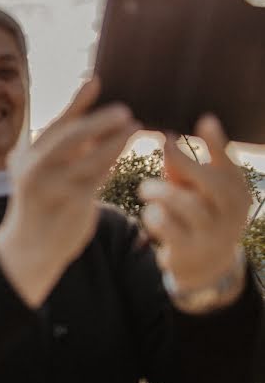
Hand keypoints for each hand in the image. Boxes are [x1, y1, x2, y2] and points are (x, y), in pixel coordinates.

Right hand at [0, 78, 139, 306]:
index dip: (77, 102)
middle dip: (99, 120)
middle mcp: (35, 168)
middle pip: (71, 136)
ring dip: (115, 140)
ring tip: (134, 127)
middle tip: (124, 110)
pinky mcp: (71, 203)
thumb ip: (56, 147)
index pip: (56, 124)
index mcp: (26, 156)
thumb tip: (84, 115)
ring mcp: (53, 186)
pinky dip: (113, 164)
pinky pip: (98, 178)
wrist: (29, 247)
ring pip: (90, 156)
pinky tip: (124, 155)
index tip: (96, 81)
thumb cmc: (39, 203)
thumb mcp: (36, 172)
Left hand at [138, 115, 250, 290]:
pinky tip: (150, 213)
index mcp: (236, 191)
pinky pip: (170, 228)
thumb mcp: (193, 190)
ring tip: (145, 190)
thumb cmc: (196, 214)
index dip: (218, 142)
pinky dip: (155, 216)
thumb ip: (181, 168)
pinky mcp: (190, 249)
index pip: (230, 163)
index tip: (204, 118)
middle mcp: (232, 211)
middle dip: (183, 164)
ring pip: (189, 205)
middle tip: (158, 156)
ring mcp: (213, 232)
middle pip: (211, 182)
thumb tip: (167, 138)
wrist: (204, 264)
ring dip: (162, 193)